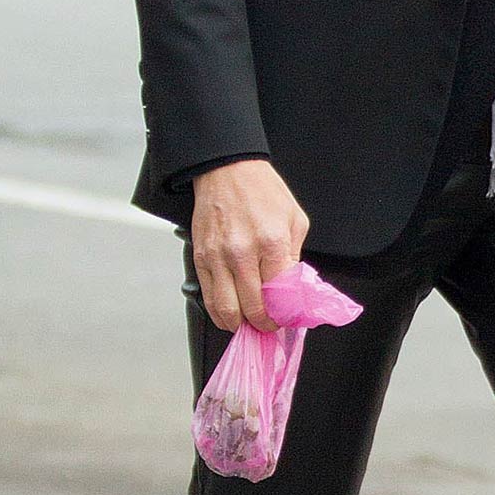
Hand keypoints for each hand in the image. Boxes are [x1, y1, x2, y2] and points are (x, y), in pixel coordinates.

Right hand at [190, 159, 310, 332]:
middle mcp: (242, 253)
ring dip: (240, 325)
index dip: (286, 314)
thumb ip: (294, 257)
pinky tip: (232, 313)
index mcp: (271, 243)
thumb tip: (292, 289)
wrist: (227, 169)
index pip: (280, 296)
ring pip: (226, 311)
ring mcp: (217, 258)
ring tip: (251, 323)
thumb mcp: (295, 220)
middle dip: (265, 325)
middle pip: (252, 310)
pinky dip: (220, 313)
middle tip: (272, 325)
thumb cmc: (262, 191)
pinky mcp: (200, 258)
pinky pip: (208, 297)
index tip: (289, 318)